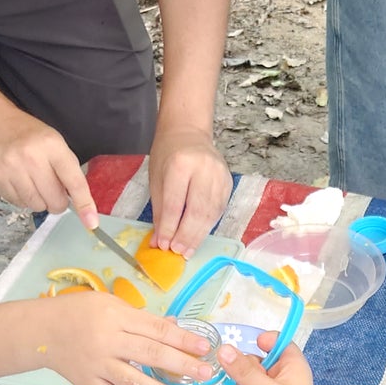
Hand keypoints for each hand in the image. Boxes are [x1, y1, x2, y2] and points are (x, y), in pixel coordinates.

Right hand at [0, 103, 99, 229]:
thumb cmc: (27, 134)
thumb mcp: (54, 142)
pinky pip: (19, 204)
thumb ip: (67, 170)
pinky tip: (19, 182)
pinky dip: (23, 199)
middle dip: (57, 201)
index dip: (84, 204)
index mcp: (52, 145)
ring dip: (39, 200)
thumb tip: (78, 202)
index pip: (74, 182)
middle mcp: (32, 157)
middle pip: (55, 201)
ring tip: (32, 182)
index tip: (91, 222)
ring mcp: (12, 168)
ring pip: (37, 206)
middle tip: (51, 188)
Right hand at [41, 292, 219, 384]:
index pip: (156, 329)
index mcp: (116, 317)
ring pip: (133, 381)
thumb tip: (176, 329)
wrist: (42, 331)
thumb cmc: (80, 313)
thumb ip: (142, 320)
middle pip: (149, 354)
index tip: (205, 348)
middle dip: (180, 365)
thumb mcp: (111, 305)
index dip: (182, 339)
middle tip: (204, 374)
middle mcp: (108, 341)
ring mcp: (97, 365)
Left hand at [147, 124, 230, 255]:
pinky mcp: (228, 182)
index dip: (169, 227)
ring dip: (198, 235)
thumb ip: (160, 209)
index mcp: (180, 164)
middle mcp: (203, 169)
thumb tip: (160, 240)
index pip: (175, 203)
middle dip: (186, 235)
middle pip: (196, 211)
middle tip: (178, 252)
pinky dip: (208, 225)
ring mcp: (219, 175)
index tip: (164, 245)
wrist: (188, 132)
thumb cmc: (168, 154)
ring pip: (210, 213)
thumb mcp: (157, 177)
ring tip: (187, 250)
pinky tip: (199, 236)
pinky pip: (218, 210)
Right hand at [219, 333, 352, 384]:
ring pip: (248, 376)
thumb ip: (245, 371)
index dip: (266, 339)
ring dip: (233, 373)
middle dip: (242, 357)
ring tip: (212, 369)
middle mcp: (280, 379)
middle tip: (219, 357)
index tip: (247, 340)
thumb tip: (223, 350)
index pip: (281, 344)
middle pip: (259, 358)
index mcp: (293, 368)